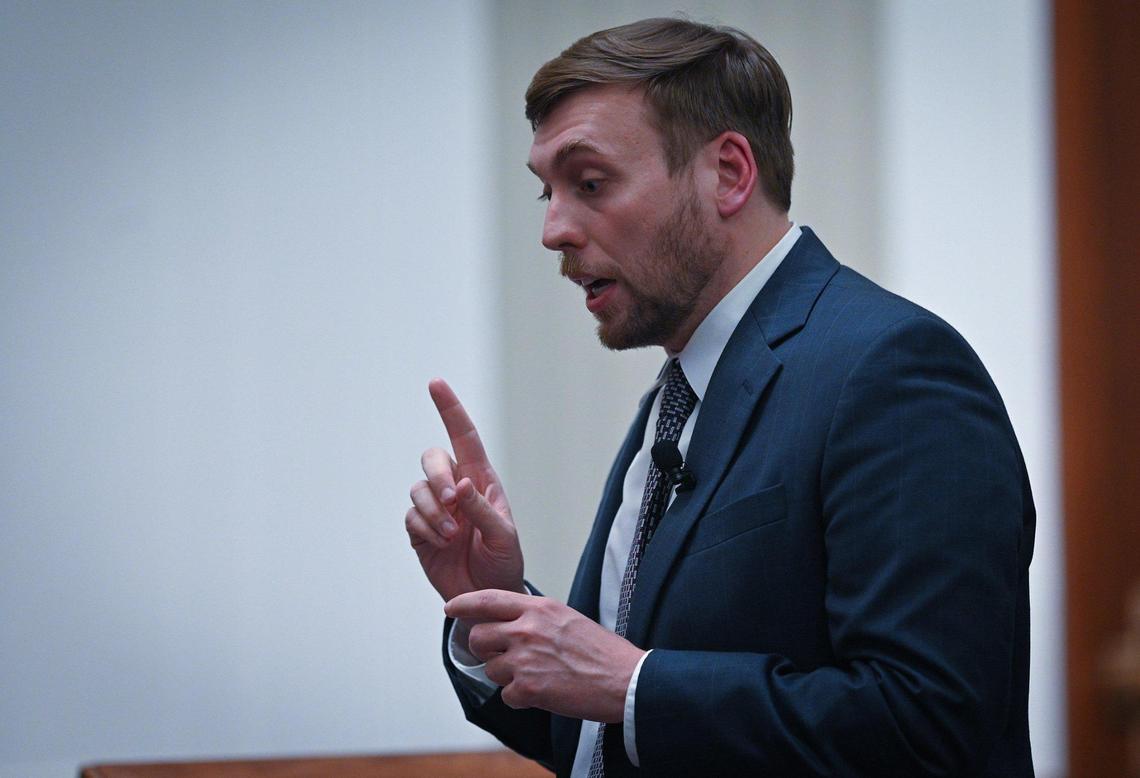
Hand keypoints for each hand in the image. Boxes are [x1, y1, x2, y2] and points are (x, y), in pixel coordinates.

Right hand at [406, 378, 524, 601]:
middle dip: (437, 475)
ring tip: (452, 535)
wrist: (487, 597)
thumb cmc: (503, 562)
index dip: (450, 409)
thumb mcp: (504, 536)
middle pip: (432, 458)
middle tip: (451, 500)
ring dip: (433, 510)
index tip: (435, 383)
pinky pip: (411, 517)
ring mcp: (436, 509)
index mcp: (481, 481)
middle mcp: (455, 489)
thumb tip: (460, 484)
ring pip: (418, 488)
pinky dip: (425, 528)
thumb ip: (482, 510)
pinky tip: (441, 543)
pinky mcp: (420, 531)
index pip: (464, 437)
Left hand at [445, 589, 645, 722]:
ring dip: (507, 676)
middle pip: (478, 637)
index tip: (450, 608)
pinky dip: (520, 697)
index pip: (487, 600)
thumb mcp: (566, 618)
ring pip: (490, 669)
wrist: (624, 679)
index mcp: (538, 609)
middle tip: (503, 655)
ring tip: (536, 675)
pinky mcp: (528, 688)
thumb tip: (510, 624)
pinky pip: (506, 695)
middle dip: (485, 649)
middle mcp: (526, 630)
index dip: (463, 604)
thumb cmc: (600, 651)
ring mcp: (525, 659)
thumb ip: (534, 617)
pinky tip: (543, 691)